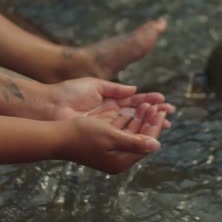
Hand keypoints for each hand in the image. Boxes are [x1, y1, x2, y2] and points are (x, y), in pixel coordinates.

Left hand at [47, 77, 174, 127]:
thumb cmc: (69, 93)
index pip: (134, 102)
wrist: (51, 106)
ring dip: (149, 121)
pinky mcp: (103, 136)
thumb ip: (115, 89)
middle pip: (137, 115)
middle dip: (154, 113)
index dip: (149, 101)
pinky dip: (137, 130)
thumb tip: (134, 90)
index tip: (164, 100)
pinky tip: (150, 126)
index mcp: (108, 103)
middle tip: (170, 110)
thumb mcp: (95, 85)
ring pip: (133, 125)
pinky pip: (124, 133)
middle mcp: (109, 116)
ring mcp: (106, 127)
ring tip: (164, 116)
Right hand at [59, 111, 166, 173]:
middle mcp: (117, 159)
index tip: (161, 112)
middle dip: (149, 121)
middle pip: (141, 138)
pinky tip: (134, 109)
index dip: (155, 127)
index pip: (146, 144)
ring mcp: (110, 151)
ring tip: (147, 104)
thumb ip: (135, 142)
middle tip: (157, 106)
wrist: (56, 136)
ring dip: (140, 119)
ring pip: (132, 133)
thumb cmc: (82, 135)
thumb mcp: (111, 136)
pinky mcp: (104, 143)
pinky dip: (129, 120)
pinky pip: (122, 131)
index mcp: (121, 162)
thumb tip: (157, 145)